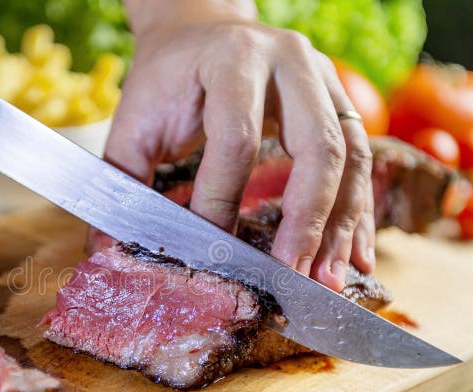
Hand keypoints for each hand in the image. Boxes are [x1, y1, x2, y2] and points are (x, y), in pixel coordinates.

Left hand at [101, 0, 374, 291]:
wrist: (201, 31)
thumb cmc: (166, 80)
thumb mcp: (135, 121)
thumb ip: (124, 180)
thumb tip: (109, 252)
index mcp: (231, 60)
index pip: (236, 140)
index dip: (223, 202)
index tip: (213, 254)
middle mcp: (289, 62)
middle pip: (317, 146)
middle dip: (307, 220)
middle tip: (291, 275)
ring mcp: (323, 79)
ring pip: (352, 156)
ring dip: (342, 224)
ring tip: (328, 278)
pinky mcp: (338, 102)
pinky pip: (363, 160)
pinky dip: (358, 212)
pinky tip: (354, 255)